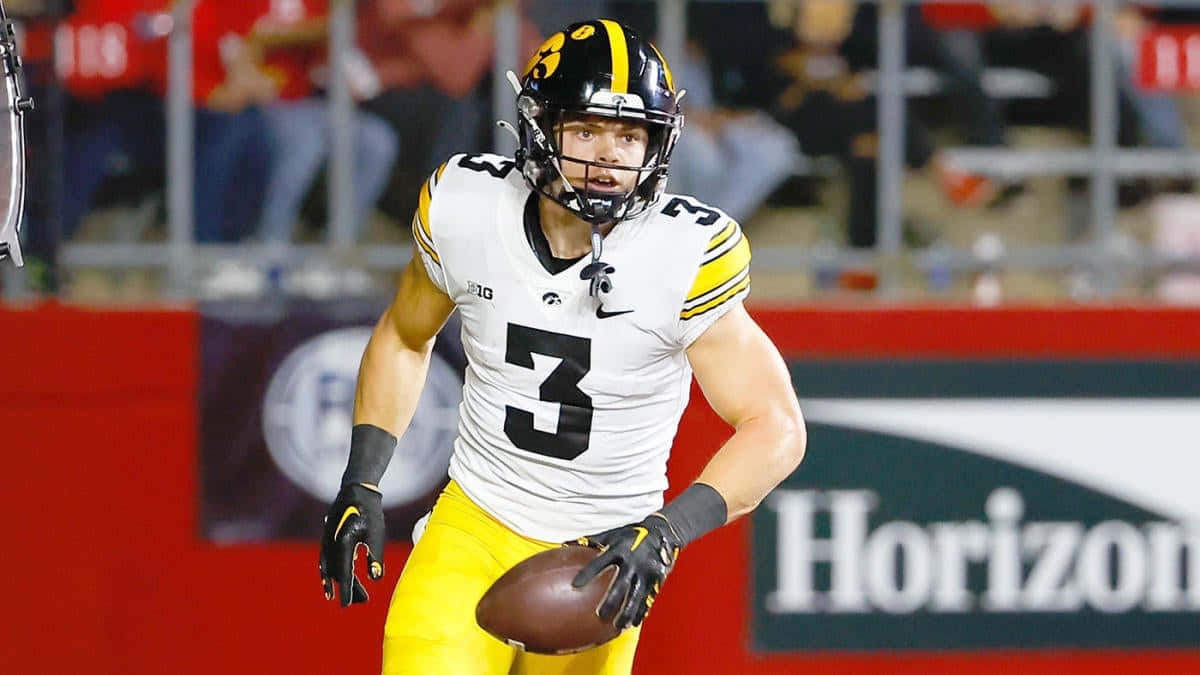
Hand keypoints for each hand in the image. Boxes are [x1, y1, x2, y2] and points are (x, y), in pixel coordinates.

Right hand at [319, 483, 386, 606]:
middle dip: (348, 588)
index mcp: (344, 542)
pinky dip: (328, 574)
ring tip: (347, 597)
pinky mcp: (327, 540)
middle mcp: (331, 544)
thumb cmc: (370, 512)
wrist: (356, 491)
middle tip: (362, 601)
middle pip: (337, 573)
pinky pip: (326, 561)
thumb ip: (375, 555)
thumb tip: (376, 578)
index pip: (344, 572)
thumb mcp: (376, 533)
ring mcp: (327, 542)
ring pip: (331, 568)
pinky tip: (332, 582)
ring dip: (339, 582)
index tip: (346, 605)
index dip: (346, 590)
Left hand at [571, 515, 682, 629]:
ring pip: (636, 595)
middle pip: (620, 584)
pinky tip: (634, 622)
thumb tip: (565, 544)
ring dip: (627, 612)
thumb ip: (590, 541)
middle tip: (600, 615)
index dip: (587, 574)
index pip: (600, 563)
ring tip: (618, 625)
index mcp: (618, 549)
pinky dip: (641, 610)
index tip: (575, 586)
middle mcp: (633, 561)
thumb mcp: (611, 535)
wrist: (661, 533)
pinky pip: (648, 597)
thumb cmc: (630, 534)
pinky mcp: (656, 578)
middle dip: (611, 601)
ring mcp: (646, 571)